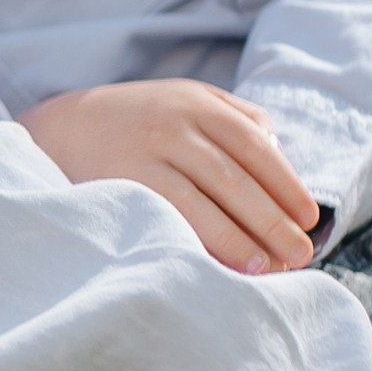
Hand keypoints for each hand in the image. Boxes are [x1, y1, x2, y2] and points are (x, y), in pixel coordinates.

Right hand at [18, 80, 319, 273]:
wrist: (63, 126)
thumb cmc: (141, 123)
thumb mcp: (187, 102)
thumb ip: (238, 120)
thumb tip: (284, 160)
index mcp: (199, 103)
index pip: (256, 147)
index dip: (286, 185)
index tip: (308, 219)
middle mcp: (175, 123)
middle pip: (236, 176)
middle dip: (272, 219)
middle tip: (300, 254)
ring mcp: (146, 152)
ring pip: (206, 198)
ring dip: (242, 237)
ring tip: (268, 268)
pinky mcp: (122, 182)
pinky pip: (170, 215)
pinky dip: (199, 240)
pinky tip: (218, 263)